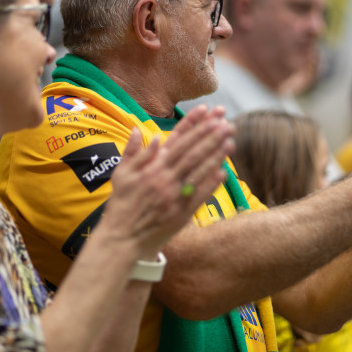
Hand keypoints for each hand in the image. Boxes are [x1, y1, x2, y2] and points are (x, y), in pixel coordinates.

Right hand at [100, 105, 232, 257]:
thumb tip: (141, 131)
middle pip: (193, 153)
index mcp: (152, 168)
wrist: (122, 239)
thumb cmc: (121, 205)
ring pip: (199, 171)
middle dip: (211, 136)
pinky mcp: (181, 213)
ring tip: (230, 141)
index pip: (178, 140)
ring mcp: (174, 196)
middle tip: (227, 123)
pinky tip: (223, 172)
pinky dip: (211, 184)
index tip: (208, 112)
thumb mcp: (121, 175)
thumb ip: (133, 152)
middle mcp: (164, 179)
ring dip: (216, 156)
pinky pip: (199, 196)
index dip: (194, 125)